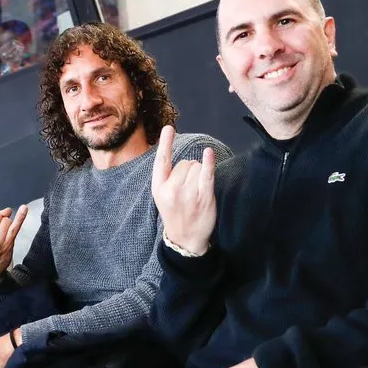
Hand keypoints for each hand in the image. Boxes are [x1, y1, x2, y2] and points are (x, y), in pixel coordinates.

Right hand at [151, 125, 216, 255]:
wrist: (185, 239)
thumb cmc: (175, 214)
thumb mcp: (161, 197)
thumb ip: (167, 178)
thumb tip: (180, 156)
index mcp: (158, 188)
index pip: (161, 161)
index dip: (166, 143)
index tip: (169, 128)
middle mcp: (171, 189)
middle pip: (185, 162)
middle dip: (189, 170)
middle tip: (188, 189)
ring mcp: (188, 193)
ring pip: (196, 167)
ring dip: (199, 174)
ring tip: (196, 192)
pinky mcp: (203, 196)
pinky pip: (206, 173)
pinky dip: (209, 162)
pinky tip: (209, 153)